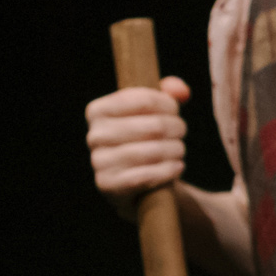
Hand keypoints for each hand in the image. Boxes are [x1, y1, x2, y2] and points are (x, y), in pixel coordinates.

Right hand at [87, 76, 192, 213]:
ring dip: (175, 150)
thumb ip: (169, 93)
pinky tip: (176, 167)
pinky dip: (168, 171)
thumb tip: (180, 90)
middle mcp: (94, 135)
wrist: (138, 183)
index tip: (175, 111)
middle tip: (181, 133)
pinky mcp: (108, 186)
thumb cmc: (146, 139)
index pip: (144, 99)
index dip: (168, 104)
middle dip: (177, 128)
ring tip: (179, 150)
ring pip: (153, 151)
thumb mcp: (156, 111)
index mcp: (98, 111)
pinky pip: (146, 176)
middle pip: (154, 126)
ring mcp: (99, 162)